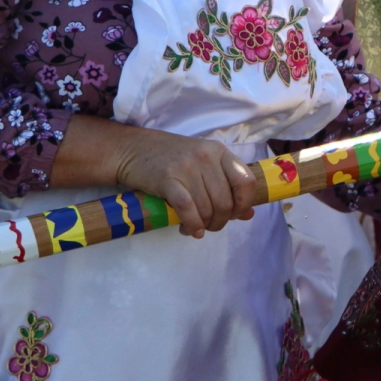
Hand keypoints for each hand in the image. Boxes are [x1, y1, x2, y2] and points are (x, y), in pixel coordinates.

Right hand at [111, 127, 259, 238]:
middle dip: (220, 221)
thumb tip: (249, 214)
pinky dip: (192, 224)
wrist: (132, 149)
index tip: (234, 215)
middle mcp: (206, 157)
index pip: (246, 182)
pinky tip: (190, 230)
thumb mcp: (203, 165)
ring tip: (194, 228)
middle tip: (209, 226)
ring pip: (207, 208)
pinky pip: (188, 208)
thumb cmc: (170, 159)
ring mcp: (187, 166)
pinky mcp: (167, 178)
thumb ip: (226, 186)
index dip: (244, 204)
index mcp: (219, 152)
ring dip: (203, 225)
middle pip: (226, 201)